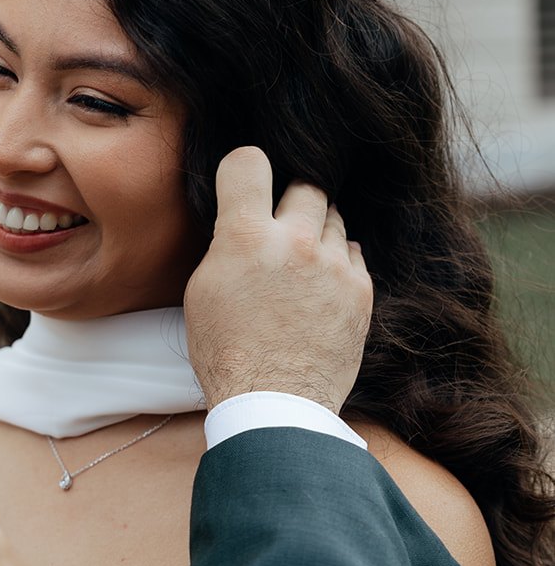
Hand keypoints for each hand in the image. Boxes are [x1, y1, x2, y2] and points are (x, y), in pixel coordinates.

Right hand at [185, 147, 371, 413]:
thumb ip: (227, 244)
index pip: (249, 161)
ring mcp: (335, 265)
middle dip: (289, 202)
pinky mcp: (361, 290)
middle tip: (276, 232)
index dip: (244, 170)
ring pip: (332, 218)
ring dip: (315, 233)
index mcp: (246, 237)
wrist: (275, 403)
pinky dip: (336, 263)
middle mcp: (295, 241)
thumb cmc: (228, 353)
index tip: (244, 185)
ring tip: (297, 268)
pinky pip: (352, 253)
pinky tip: (318, 289)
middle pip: (305, 184)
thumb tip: (241, 219)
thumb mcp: (204, 291)